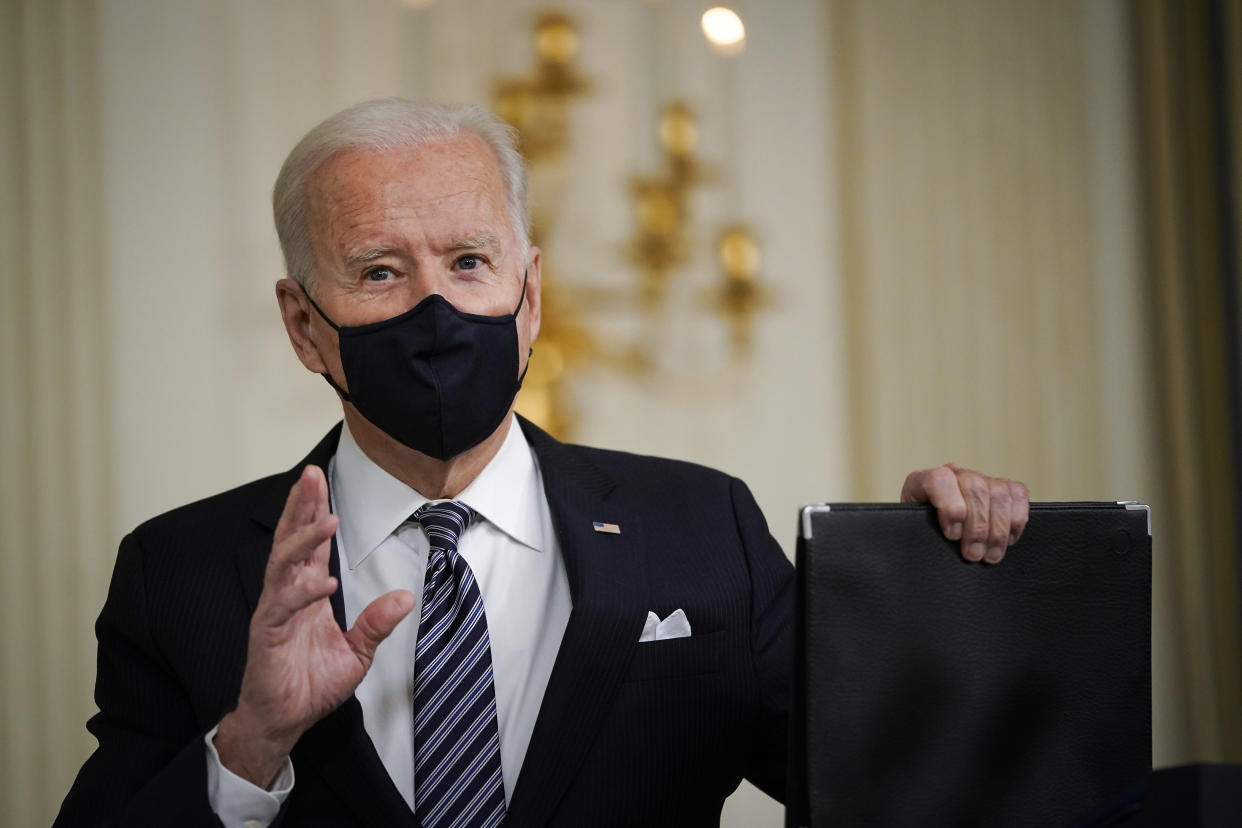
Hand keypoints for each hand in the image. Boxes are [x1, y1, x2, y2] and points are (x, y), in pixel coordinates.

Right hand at [214, 465, 414, 786]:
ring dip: (303, 539)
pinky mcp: (267, 634)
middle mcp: (287, 594)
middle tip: (311, 475)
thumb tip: (406, 598)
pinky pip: (282, 605)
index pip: (310, 544)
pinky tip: (323, 581)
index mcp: (306, 593)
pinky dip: (303, 591)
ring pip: (282, 564)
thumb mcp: (356, 652)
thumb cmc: (311, 685)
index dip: (313, 511)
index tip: (320, 480)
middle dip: (300, 506)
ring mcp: (274, 612)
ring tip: (325, 518)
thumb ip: (377, 623)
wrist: (284, 720)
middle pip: (290, 540)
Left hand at [900, 463, 1029, 563]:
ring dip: (998, 530)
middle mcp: (954, 473)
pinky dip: (1016, 520)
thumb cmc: (921, 538)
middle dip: (978, 527)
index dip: (950, 508)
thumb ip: (917, 534)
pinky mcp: (1003, 487)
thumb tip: (934, 547)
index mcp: (922, 480)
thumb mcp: (913, 535)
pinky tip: (1006, 541)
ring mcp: (980, 478)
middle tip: (973, 555)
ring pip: (999, 492)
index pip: (939, 479)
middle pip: (975, 487)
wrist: (932, 536)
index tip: (952, 536)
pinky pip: (1018, 494)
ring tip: (989, 555)